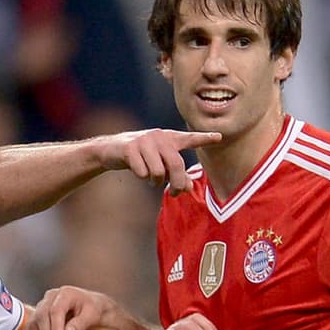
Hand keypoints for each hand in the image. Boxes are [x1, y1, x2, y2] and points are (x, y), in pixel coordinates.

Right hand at [28, 286, 114, 329]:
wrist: (90, 309)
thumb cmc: (93, 310)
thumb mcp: (93, 315)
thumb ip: (81, 323)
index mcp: (66, 293)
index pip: (55, 310)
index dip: (55, 327)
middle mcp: (51, 297)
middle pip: (42, 315)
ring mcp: (42, 305)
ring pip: (34, 322)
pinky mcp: (38, 316)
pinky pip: (31, 328)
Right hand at [94, 129, 220, 195]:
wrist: (110, 150)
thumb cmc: (140, 158)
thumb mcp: (160, 165)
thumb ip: (176, 175)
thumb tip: (189, 188)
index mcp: (169, 139)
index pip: (189, 139)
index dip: (204, 138)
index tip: (219, 137)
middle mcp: (159, 136)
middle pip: (176, 165)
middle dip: (176, 183)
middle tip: (173, 193)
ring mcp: (144, 141)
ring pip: (159, 171)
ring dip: (154, 180)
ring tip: (149, 177)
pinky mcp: (130, 148)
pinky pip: (143, 172)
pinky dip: (141, 176)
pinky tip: (135, 169)